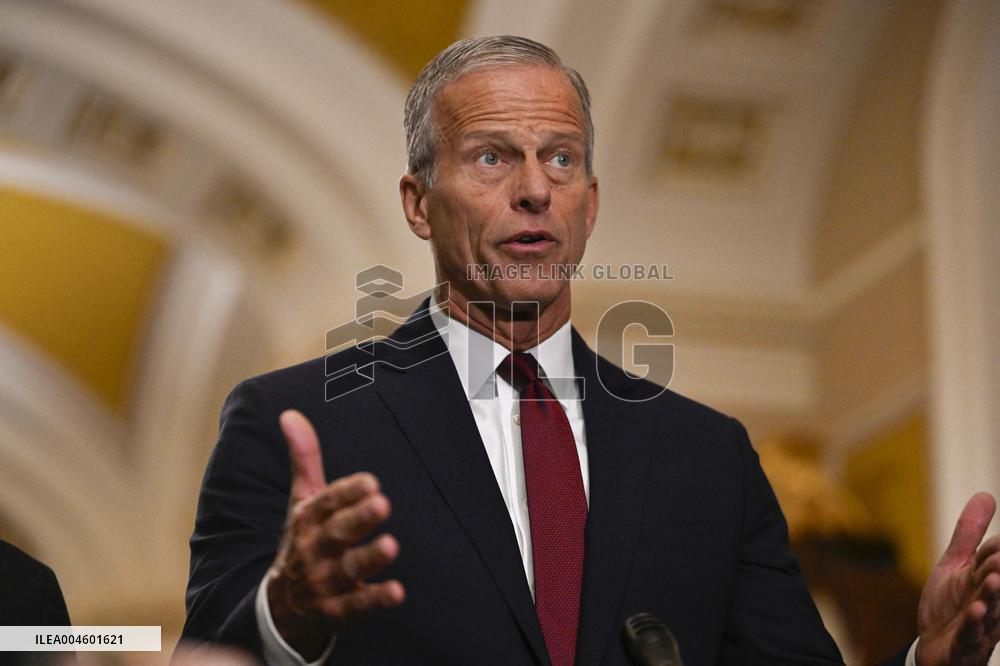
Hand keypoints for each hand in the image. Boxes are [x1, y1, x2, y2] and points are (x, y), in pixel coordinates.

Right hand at [266, 410, 404, 659]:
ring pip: (348, 569)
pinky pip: (357, 605)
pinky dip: (375, 599)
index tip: (370, 481)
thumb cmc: (302, 541)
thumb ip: (304, 458)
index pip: (327, 503)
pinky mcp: (337, 609)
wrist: (281, 605)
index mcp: (307, 520)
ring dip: (369, 558)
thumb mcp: (301, 500)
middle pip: (337, 533)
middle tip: (382, 503)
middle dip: (358, 519)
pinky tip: (396, 591)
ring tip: (391, 545)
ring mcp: (325, 581)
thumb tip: (291, 414)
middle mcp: (314, 549)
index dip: (347, 492)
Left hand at [916, 492, 999, 665]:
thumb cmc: (951, 604)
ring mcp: (979, 626)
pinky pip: (971, 636)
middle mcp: (989, 602)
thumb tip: (986, 495)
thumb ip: (969, 534)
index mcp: (987, 580)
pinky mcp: (965, 645)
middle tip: (999, 558)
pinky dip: (973, 624)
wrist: (936, 649)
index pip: (993, 558)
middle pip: (997, 582)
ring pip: (991, 610)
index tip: (997, 543)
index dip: (996, 547)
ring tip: (994, 579)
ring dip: (993, 595)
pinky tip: (975, 611)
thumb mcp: (956, 564)